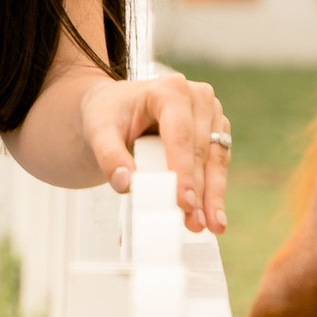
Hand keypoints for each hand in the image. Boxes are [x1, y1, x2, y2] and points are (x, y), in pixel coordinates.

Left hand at [75, 70, 230, 235]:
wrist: (115, 108)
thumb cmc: (108, 115)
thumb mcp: (98, 132)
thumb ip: (109, 157)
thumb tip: (126, 184)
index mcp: (170, 90)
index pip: (180, 135)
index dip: (183, 171)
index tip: (184, 201)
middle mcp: (198, 98)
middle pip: (200, 151)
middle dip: (198, 191)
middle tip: (194, 223)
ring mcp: (211, 115)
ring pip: (216, 160)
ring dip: (213, 196)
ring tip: (211, 225)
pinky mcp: (216, 133)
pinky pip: (217, 165)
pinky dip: (214, 191)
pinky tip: (212, 215)